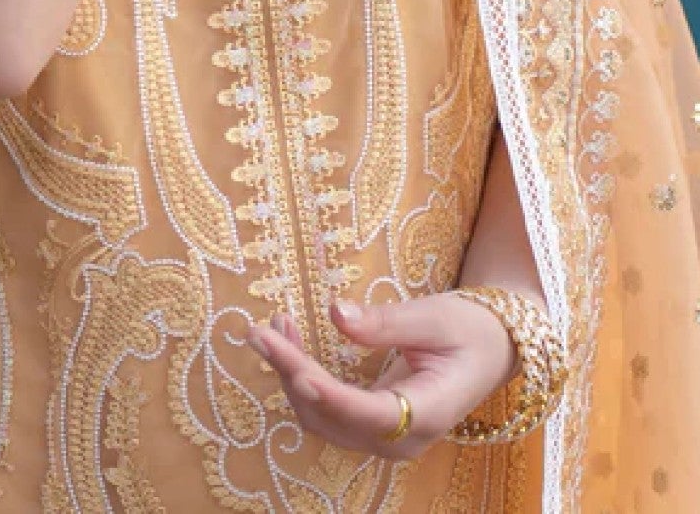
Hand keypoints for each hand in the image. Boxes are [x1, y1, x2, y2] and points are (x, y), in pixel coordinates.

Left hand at [246, 293, 517, 459]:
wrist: (490, 351)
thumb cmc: (470, 331)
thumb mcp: (436, 317)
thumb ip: (387, 322)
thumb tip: (337, 313)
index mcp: (428, 412)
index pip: (368, 413)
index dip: (329, 395)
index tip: (295, 369)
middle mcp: (401, 438)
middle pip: (334, 418)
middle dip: (292, 375)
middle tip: (261, 331)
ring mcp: (384, 437)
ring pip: (323, 418)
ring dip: (291, 376)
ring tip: (272, 328)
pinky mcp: (371, 424)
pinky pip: (328, 410)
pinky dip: (303, 379)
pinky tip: (289, 342)